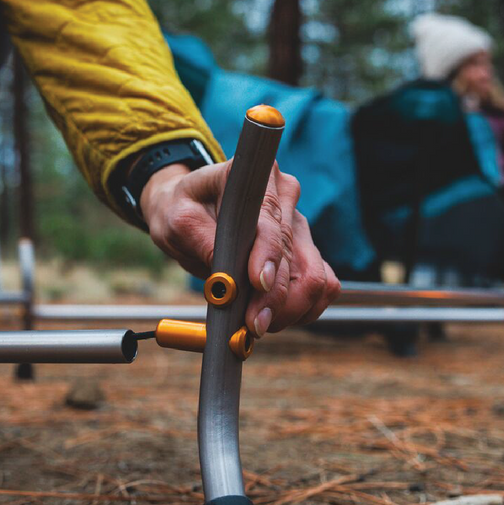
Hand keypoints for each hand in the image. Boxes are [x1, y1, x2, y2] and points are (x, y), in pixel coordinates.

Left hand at [139, 162, 339, 336]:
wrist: (190, 210)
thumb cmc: (183, 210)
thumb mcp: (179, 220)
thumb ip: (203, 243)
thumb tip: (226, 280)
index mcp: (256, 179)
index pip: (272, 222)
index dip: (268, 256)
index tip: (257, 283)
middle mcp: (286, 198)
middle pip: (298, 259)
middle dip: (275, 299)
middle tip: (251, 325)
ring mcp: (299, 225)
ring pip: (316, 278)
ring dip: (290, 309)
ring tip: (257, 322)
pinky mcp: (305, 249)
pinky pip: (324, 286)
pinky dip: (304, 309)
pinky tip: (277, 316)